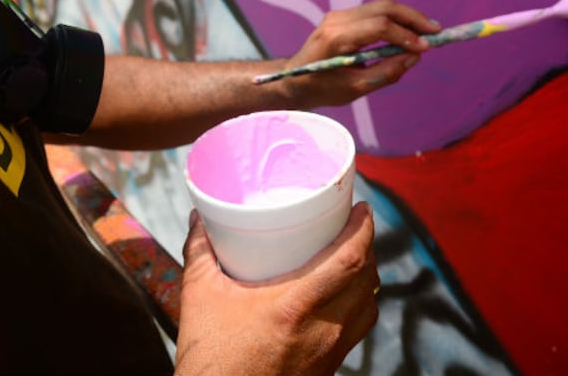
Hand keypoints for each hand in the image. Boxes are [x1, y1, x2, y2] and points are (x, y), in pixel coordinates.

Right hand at [175, 202, 379, 375]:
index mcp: (295, 305)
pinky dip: (359, 304)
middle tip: (354, 223)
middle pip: (367, 279)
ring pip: (368, 305)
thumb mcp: (199, 297)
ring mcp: (330, 352)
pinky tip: (341, 296)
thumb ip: (200, 251)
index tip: (361, 207)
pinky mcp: (328, 368)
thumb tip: (200, 218)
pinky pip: (359, 328)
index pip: (350, 260)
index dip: (364, 229)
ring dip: (366, 276)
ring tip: (351, 255)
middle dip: (367, 246)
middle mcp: (323, 329)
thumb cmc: (210, 358)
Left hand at [275, 0, 439, 107]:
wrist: (294, 79)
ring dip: (407, 17)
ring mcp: (339, 15)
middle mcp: (337, 20)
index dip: (406, 35)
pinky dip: (395, 19)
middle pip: (383, 8)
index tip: (426, 48)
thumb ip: (386, 72)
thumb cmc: (321, 88)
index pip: (379, 27)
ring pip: (381, 6)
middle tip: (437, 31)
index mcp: (336, 38)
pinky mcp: (343, 17)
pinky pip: (375, 12)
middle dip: (413, 18)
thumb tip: (415, 57)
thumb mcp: (355, 88)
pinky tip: (411, 31)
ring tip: (429, 31)